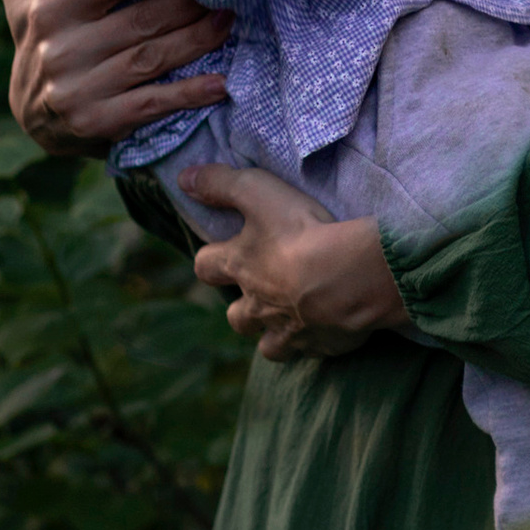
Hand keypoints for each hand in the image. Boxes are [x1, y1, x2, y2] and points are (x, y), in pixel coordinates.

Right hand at [0, 0, 231, 153]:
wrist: (31, 115)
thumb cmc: (38, 33)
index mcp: (47, 8)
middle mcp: (61, 49)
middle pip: (141, 18)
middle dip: (189, 3)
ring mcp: (78, 90)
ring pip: (151, 58)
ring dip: (197, 40)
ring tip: (228, 21)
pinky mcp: (96, 123)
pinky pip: (150, 104)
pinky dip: (188, 94)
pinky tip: (221, 83)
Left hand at [183, 168, 407, 357]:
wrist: (347, 277)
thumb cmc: (300, 231)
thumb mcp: (257, 192)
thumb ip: (220, 183)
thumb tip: (183, 178)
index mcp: (240, 266)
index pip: (205, 267)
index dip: (210, 260)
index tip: (221, 253)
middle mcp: (256, 304)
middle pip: (236, 317)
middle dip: (242, 308)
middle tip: (260, 291)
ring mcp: (286, 330)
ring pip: (268, 344)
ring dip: (272, 333)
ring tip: (288, 319)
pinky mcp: (318, 345)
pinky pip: (307, 351)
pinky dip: (311, 342)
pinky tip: (324, 330)